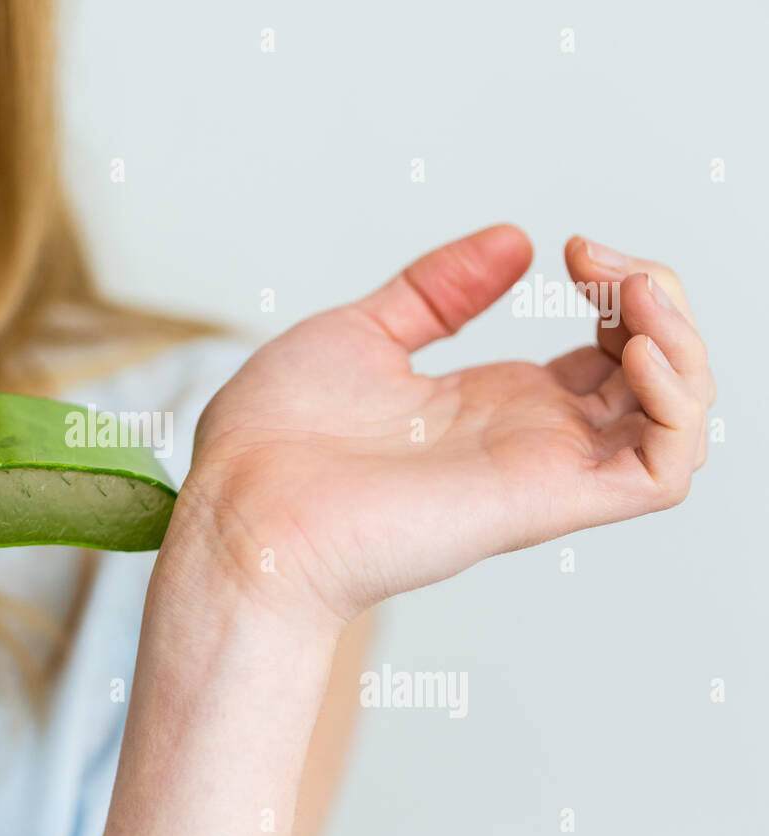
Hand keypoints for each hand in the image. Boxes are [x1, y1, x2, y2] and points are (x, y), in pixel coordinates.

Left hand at [182, 225, 714, 627]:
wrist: (237, 508)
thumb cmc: (274, 439)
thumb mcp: (362, 332)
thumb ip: (437, 292)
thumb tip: (514, 241)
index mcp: (489, 401)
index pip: (606, 352)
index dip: (616, 291)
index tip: (569, 247)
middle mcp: (526, 437)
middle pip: (651, 376)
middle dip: (654, 299)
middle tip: (596, 260)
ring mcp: (537, 470)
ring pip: (674, 421)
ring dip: (683, 344)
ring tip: (634, 294)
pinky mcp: (540, 503)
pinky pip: (660, 474)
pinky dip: (677, 407)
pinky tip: (638, 350)